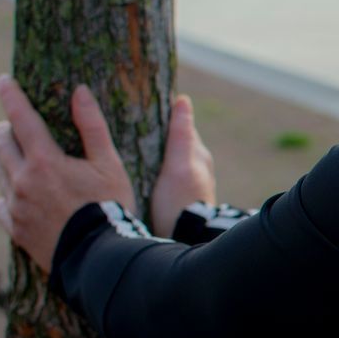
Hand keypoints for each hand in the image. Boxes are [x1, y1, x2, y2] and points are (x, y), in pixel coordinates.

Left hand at [0, 73, 135, 272]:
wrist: (99, 259)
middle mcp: (22, 182)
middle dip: (6, 129)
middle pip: (2, 144)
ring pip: (0, 172)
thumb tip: (79, 91)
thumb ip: (92, 126)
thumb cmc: (110, 207)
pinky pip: (1, 204)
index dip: (11, 96)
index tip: (3, 80)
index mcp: (44, 161)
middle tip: (15, 124)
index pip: (21, 118)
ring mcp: (16, 207)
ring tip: (20, 156)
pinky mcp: (16, 230)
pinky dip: (6, 193)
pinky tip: (14, 194)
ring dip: (6, 159)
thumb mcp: (109, 164)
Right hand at [150, 93, 217, 237]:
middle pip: (179, 144)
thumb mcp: (178, 164)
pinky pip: (173, 178)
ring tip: (139, 151)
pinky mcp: (184, 200)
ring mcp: (193, 185)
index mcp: (199, 155)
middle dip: (164, 136)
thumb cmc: (180, 200)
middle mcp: (200, 168)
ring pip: (176, 161)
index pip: (183, 127)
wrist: (188, 237)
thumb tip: (183, 100)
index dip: (168, 117)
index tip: (147, 107)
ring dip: (162, 155)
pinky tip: (149, 177)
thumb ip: (181, 134)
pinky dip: (163, 172)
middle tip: (138, 127)